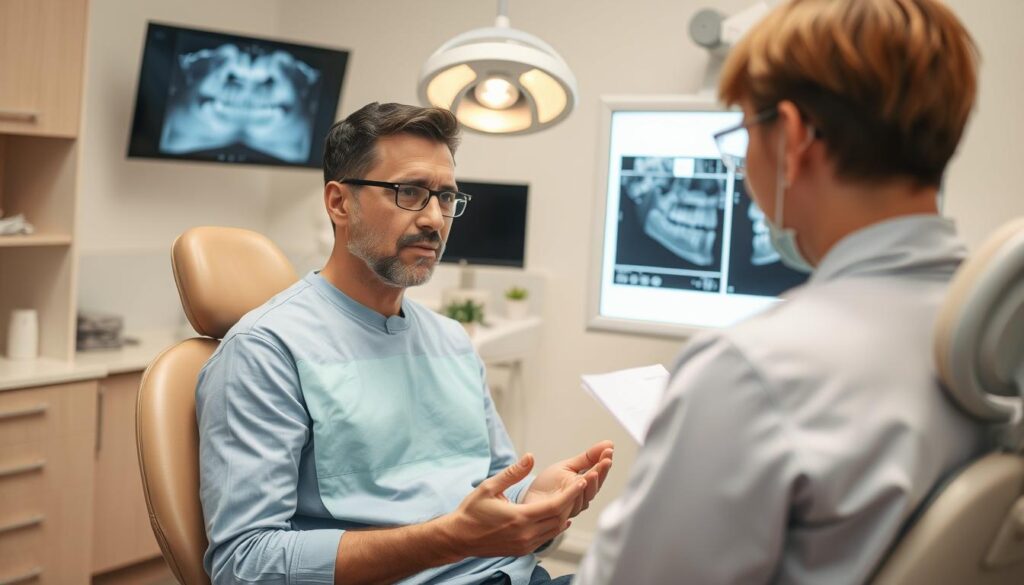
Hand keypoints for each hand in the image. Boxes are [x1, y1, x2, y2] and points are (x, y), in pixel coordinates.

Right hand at [437, 453, 584, 557]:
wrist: (459, 538)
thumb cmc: (472, 511)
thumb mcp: (489, 487)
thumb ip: (513, 473)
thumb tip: (530, 457)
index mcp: (519, 517)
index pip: (554, 506)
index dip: (570, 494)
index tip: (582, 481)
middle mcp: (525, 534)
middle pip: (559, 518)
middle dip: (571, 502)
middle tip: (581, 486)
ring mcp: (524, 545)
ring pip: (555, 530)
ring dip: (565, 514)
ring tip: (572, 499)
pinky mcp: (522, 550)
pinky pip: (546, 537)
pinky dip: (556, 526)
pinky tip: (560, 517)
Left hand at [522, 440, 613, 518]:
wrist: (529, 498)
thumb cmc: (549, 483)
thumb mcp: (568, 466)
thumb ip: (588, 457)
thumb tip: (609, 443)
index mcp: (584, 486)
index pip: (598, 475)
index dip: (604, 464)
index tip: (609, 451)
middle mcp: (581, 498)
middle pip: (595, 487)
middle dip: (601, 473)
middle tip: (606, 460)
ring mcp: (572, 507)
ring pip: (586, 497)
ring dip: (590, 484)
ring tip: (592, 472)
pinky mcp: (561, 514)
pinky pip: (571, 506)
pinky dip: (576, 496)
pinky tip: (579, 484)